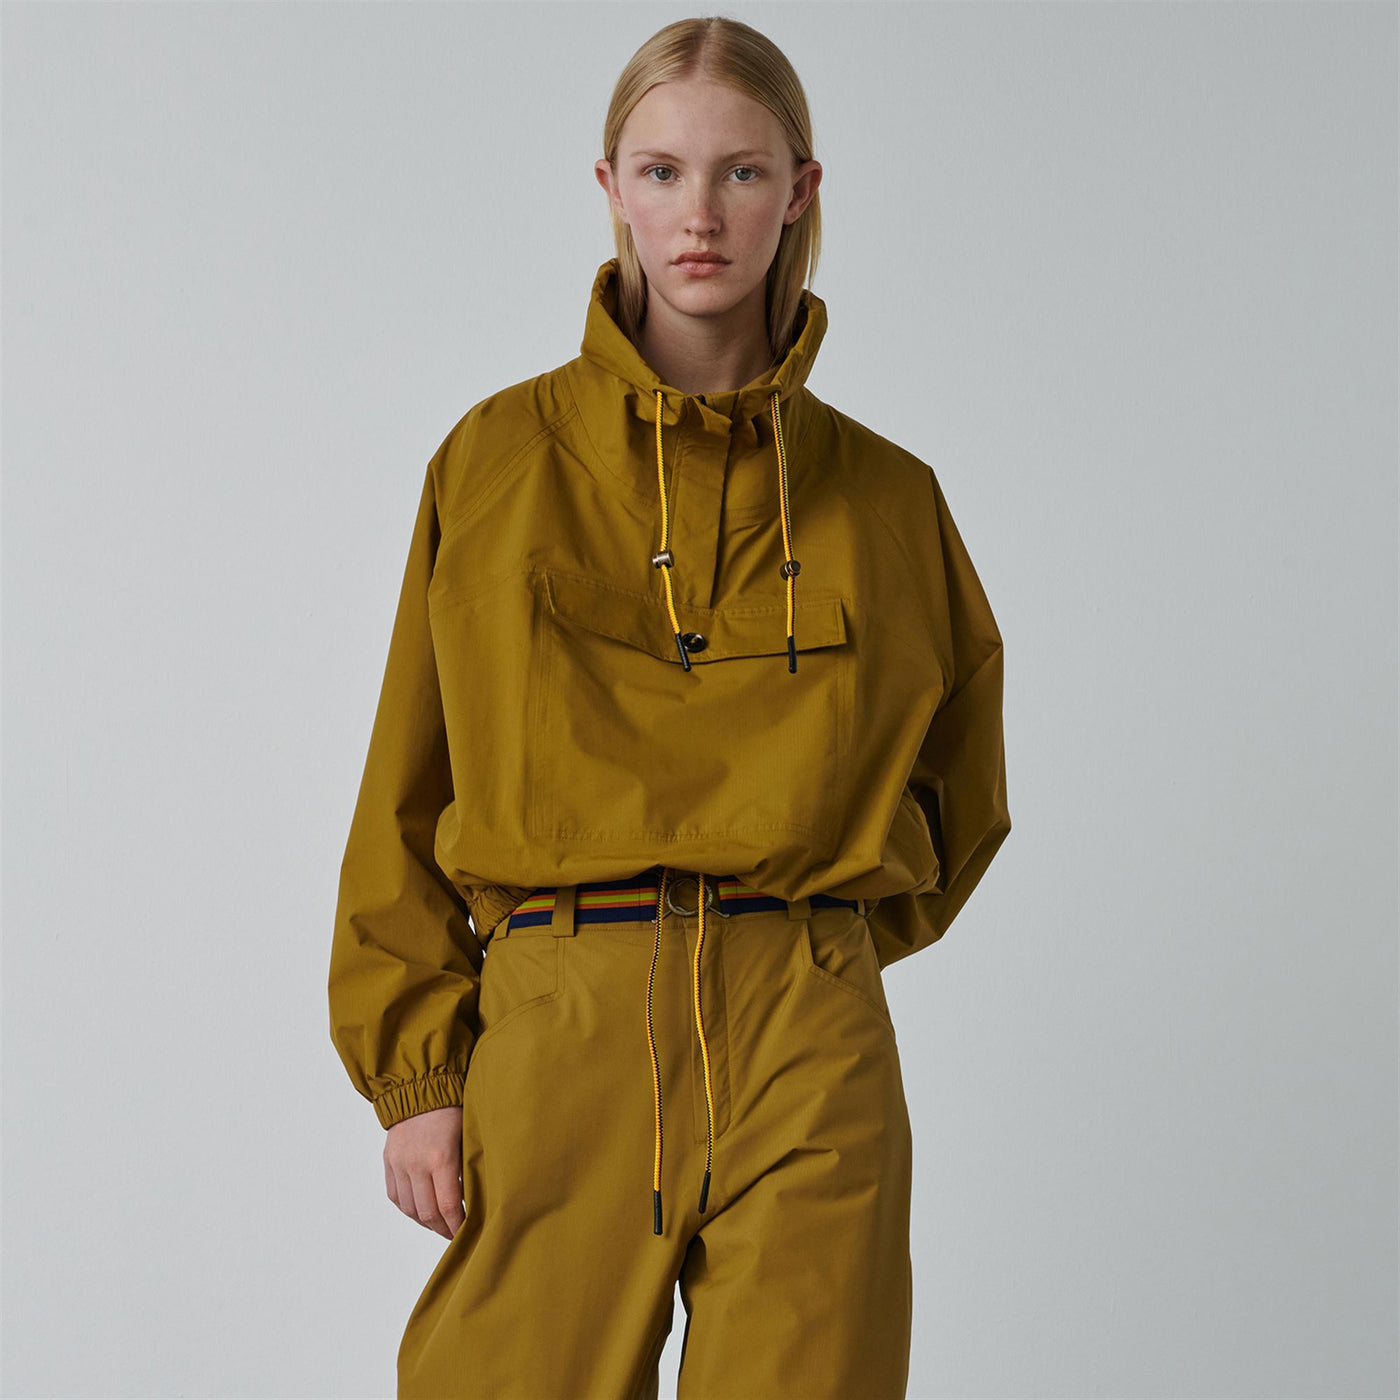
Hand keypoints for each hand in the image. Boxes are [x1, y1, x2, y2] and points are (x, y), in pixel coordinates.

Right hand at [384, 1105, 464, 1238]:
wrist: (420, 1086)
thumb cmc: (454, 1107)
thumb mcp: (468, 1135)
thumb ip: (469, 1167)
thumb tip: (477, 1199)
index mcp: (440, 1157)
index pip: (447, 1207)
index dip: (457, 1226)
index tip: (466, 1233)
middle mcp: (416, 1164)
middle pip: (427, 1213)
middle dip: (442, 1229)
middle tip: (455, 1234)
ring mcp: (399, 1163)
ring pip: (409, 1209)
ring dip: (425, 1222)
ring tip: (440, 1225)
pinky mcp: (388, 1161)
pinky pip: (395, 1196)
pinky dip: (408, 1208)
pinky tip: (422, 1210)